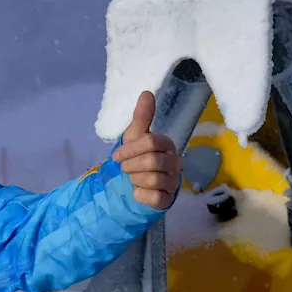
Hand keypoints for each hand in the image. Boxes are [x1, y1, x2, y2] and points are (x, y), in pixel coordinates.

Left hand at [111, 91, 181, 209]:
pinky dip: (141, 195)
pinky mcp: (168, 199)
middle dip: (131, 165)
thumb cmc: (136, 156)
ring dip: (135, 179)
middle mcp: (174, 162)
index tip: (117, 156)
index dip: (130, 149)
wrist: (135, 183)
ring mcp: (173, 181)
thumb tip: (146, 92)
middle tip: (125, 168)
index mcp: (166, 144)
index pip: (150, 142)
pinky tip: (138, 192)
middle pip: (152, 161)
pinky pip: (155, 198)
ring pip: (153, 180)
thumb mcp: (135, 136)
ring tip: (133, 178)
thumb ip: (142, 116)